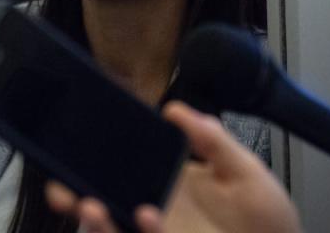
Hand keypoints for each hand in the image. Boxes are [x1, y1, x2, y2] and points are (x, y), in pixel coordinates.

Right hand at [46, 101, 300, 232]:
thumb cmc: (267, 223)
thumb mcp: (246, 172)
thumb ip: (213, 141)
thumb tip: (174, 109)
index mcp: (165, 181)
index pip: (121, 165)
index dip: (94, 156)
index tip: (76, 141)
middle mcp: (152, 211)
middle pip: (102, 200)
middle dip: (73, 193)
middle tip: (63, 187)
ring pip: (109, 228)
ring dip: (94, 221)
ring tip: (91, 205)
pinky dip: (130, 232)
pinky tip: (146, 220)